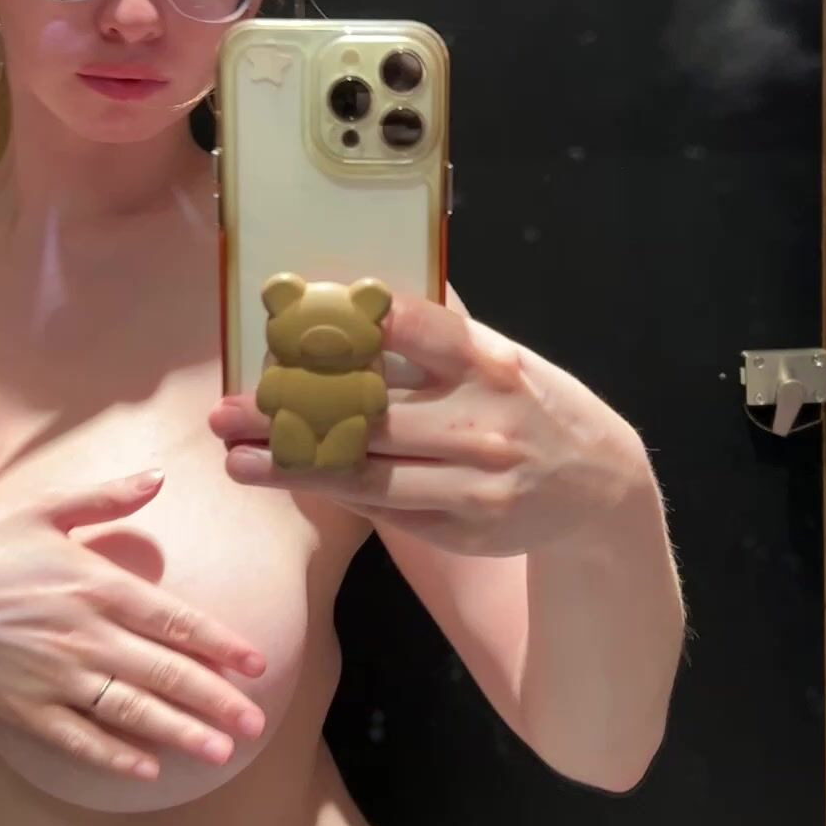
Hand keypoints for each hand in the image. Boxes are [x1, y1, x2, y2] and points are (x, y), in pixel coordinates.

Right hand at [0, 473, 270, 778]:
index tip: (258, 664)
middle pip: (163, 672)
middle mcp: (84, 636)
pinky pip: (75, 737)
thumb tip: (161, 476)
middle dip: (215, 700)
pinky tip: (147, 771)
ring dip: (178, 733)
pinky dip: (112, 756)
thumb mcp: (42, 509)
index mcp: (97, 587)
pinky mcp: (21, 707)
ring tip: (219, 752)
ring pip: (129, 710)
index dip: (221, 645)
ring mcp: (53, 676)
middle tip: (256, 724)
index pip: (175, 621)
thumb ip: (107, 497)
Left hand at [210, 288, 650, 557]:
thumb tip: (354, 299)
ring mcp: (475, 481)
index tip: (289, 315)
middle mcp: (484, 422)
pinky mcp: (464, 526)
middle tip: (226, 409)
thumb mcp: (503, 359)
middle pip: (367, 413)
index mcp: (491, 364)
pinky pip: (385, 508)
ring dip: (290, 466)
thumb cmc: (532, 407)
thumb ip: (441, 336)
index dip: (350, 320)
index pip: (416, 329)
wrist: (599, 484)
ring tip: (236, 456)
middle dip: (288, 410)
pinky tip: (290, 478)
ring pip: (365, 472)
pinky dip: (334, 491)